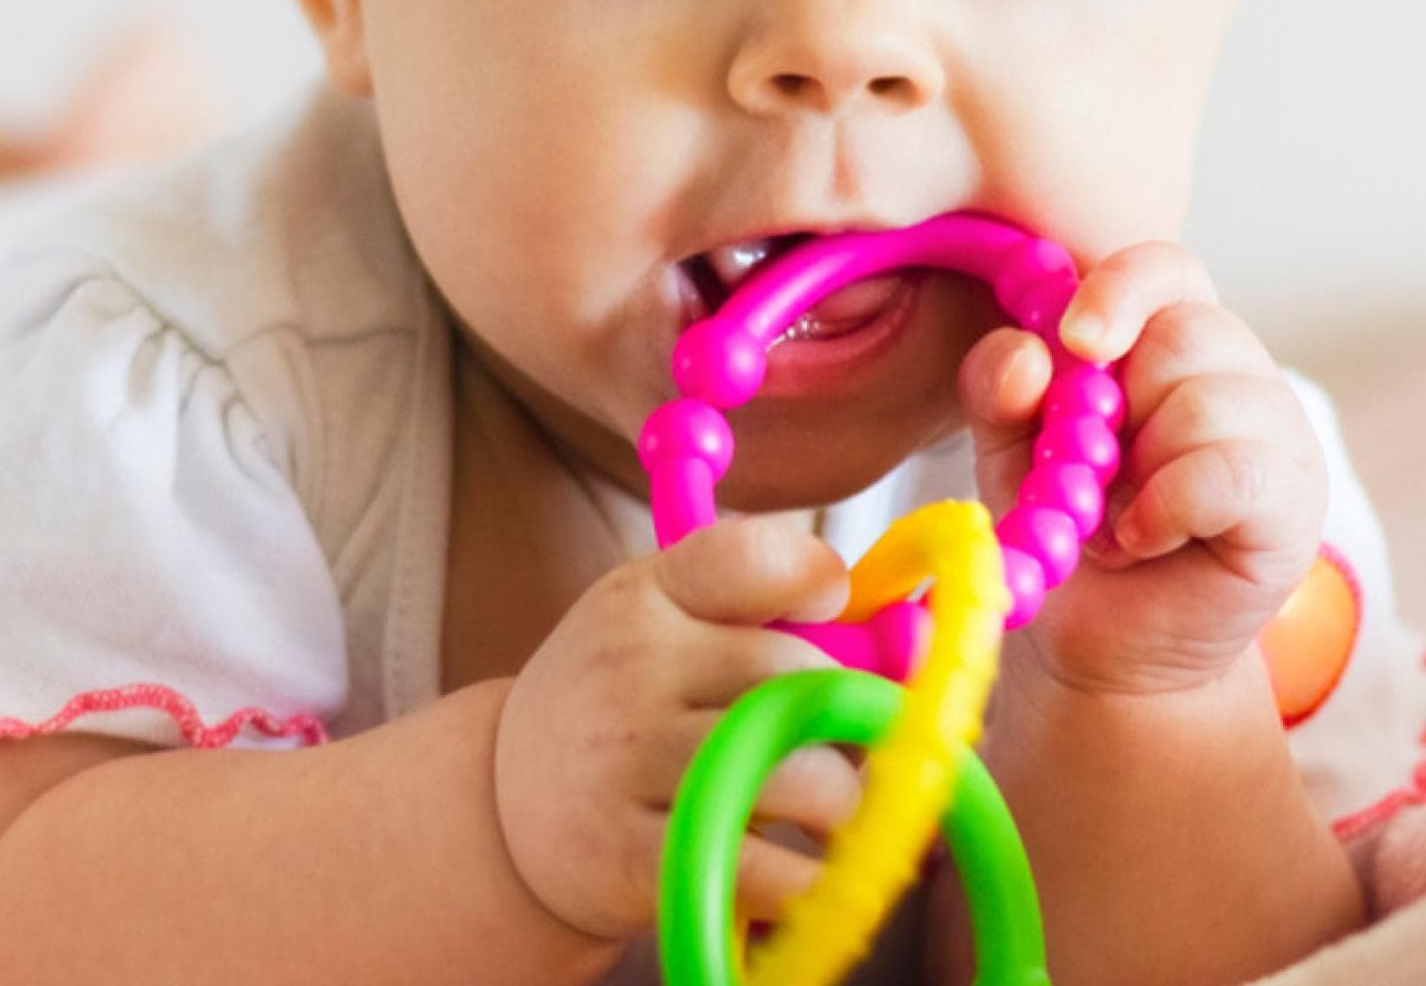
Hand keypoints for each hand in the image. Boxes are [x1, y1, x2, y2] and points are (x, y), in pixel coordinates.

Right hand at [493, 515, 860, 941]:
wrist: (507, 802)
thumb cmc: (626, 700)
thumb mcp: (667, 623)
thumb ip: (773, 611)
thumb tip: (926, 632)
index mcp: (649, 593)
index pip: (754, 556)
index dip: (820, 579)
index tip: (833, 610)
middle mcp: (636, 666)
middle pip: (802, 676)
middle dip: (849, 715)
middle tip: (842, 738)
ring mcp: (632, 763)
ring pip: (804, 777)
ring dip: (844, 802)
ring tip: (828, 806)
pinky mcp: (636, 859)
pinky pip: (770, 872)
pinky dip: (807, 878)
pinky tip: (791, 863)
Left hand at [960, 241, 1327, 700]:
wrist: (1097, 634)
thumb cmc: (1060, 516)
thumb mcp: (1005, 443)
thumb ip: (997, 387)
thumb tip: (1025, 352)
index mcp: (1164, 333)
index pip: (1165, 268)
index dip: (1120, 288)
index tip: (1075, 340)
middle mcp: (1233, 368)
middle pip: (1184, 331)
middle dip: (1117, 402)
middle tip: (1095, 462)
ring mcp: (1274, 432)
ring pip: (1204, 402)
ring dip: (1138, 467)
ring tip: (1119, 511)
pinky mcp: (1292, 501)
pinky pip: (1228, 472)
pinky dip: (1166, 507)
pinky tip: (1142, 537)